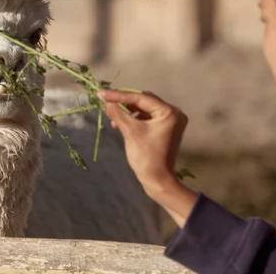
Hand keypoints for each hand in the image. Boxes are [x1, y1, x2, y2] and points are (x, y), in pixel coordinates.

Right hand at [98, 89, 197, 227]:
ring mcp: (170, 121)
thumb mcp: (130, 132)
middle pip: (143, 101)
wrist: (157, 180)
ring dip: (128, 112)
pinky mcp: (165, 128)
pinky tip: (121, 124)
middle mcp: (173, 113)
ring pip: (144, 109)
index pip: (140, 98)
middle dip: (124, 103)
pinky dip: (134, 119)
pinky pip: (146, 117)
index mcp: (169, 112)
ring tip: (113, 118)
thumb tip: (106, 101)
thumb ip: (118, 113)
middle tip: (106, 102)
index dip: (119, 95)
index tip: (102, 94)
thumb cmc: (146, 156)